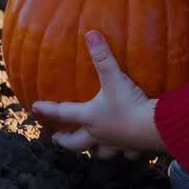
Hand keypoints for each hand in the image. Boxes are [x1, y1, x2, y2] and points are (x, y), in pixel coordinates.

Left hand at [31, 30, 165, 154]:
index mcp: (90, 117)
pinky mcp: (133, 149)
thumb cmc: (130, 104)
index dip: (48, 110)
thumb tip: (91, 34)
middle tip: (57, 139)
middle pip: (77, 143)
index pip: (63, 113)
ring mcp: (116, 144)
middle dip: (65, 141)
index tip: (34, 108)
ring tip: (93, 149)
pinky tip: (127, 151)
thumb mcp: (114, 78)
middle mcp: (99, 134)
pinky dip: (125, 154)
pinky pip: (126, 155)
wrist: (155, 128)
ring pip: (100, 153)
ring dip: (94, 151)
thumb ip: (103, 56)